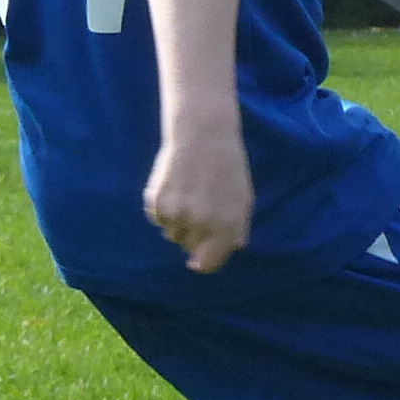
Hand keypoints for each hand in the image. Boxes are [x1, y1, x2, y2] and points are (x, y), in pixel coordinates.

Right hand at [142, 129, 254, 274]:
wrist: (202, 135)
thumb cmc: (227, 168)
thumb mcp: (243, 201)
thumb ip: (235, 232)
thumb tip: (220, 256)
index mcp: (225, 227)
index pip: (209, 264)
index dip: (205, 263)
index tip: (200, 259)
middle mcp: (200, 224)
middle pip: (188, 247)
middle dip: (194, 235)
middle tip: (201, 207)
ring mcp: (176, 214)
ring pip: (171, 233)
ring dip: (178, 222)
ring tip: (189, 194)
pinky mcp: (156, 202)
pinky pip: (157, 218)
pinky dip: (164, 208)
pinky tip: (175, 187)